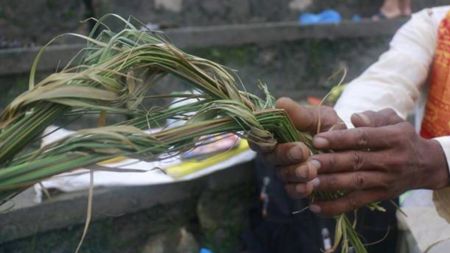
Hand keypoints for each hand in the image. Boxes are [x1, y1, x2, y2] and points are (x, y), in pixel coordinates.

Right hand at [261, 97, 344, 197]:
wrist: (351, 149)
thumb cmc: (329, 128)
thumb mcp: (319, 117)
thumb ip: (300, 114)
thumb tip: (280, 103)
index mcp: (276, 133)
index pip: (258, 136)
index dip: (261, 137)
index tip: (273, 136)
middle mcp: (276, 153)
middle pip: (270, 156)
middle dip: (285, 154)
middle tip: (302, 151)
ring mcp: (285, 171)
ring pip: (282, 174)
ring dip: (295, 172)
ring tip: (312, 170)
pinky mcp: (297, 186)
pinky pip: (291, 190)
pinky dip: (299, 189)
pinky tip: (309, 186)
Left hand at [308, 109, 448, 215]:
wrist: (426, 165)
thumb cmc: (401, 137)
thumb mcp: (394, 120)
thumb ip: (374, 117)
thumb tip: (355, 118)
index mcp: (393, 138)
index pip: (363, 138)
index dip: (339, 139)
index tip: (317, 140)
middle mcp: (390, 161)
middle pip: (356, 161)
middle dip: (329, 163)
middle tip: (307, 163)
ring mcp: (384, 181)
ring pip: (353, 183)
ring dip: (329, 184)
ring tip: (307, 184)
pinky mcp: (379, 196)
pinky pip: (355, 203)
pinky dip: (335, 207)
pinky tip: (315, 207)